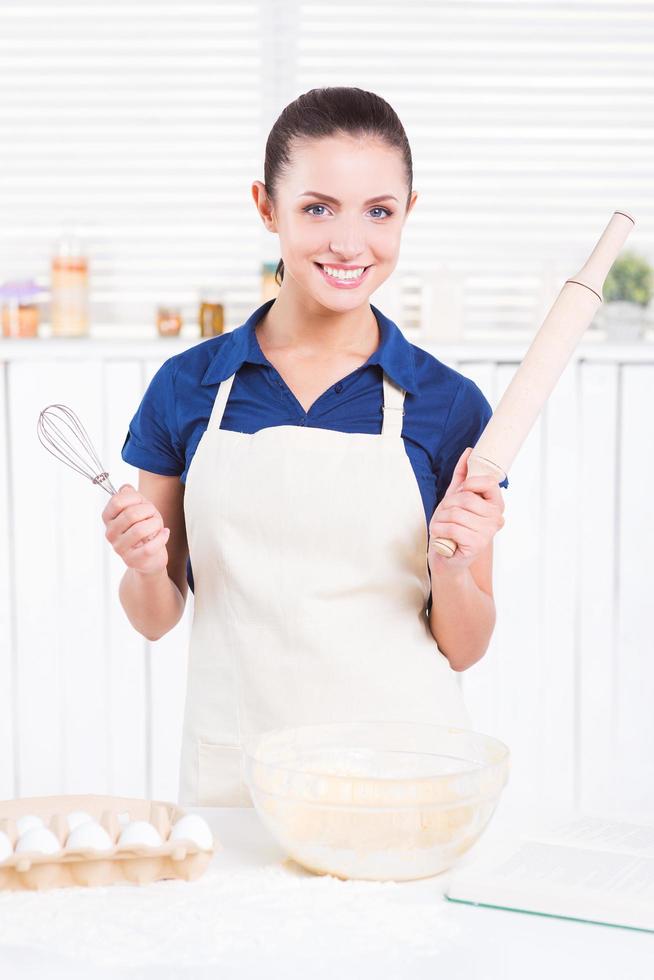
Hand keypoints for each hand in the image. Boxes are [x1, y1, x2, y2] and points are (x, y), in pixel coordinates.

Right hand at [102, 483, 169, 575]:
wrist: (150, 556)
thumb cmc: (145, 528)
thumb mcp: (139, 507)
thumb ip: (131, 496)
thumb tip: (125, 488)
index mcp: (108, 518)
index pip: (117, 501)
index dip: (135, 498)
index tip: (142, 502)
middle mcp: (110, 533)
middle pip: (130, 514)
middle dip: (149, 510)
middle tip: (153, 514)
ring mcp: (120, 548)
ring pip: (140, 530)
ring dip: (155, 524)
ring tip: (158, 525)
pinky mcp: (132, 560)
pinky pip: (149, 547)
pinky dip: (162, 537)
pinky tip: (165, 533)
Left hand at [428, 447, 505, 574]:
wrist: (446, 555)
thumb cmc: (452, 526)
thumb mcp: (456, 497)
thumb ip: (464, 475)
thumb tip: (470, 451)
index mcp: (496, 504)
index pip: (489, 482)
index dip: (470, 484)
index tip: (462, 491)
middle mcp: (496, 518)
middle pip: (466, 498)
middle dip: (447, 505)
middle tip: (445, 515)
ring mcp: (488, 532)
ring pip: (456, 513)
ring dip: (440, 519)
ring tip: (442, 526)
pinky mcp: (476, 545)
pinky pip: (452, 527)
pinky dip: (439, 529)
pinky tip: (441, 534)